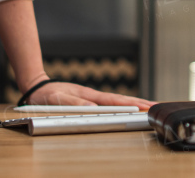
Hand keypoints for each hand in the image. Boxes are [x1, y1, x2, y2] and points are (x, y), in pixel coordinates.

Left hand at [25, 79, 154, 110]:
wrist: (38, 87)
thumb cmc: (47, 95)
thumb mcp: (58, 99)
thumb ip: (75, 103)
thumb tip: (94, 106)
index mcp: (89, 96)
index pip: (114, 101)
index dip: (130, 105)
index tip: (144, 107)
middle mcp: (94, 95)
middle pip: (122, 99)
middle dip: (140, 102)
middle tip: (156, 106)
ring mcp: (94, 97)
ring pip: (119, 100)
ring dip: (136, 103)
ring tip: (150, 106)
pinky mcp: (91, 100)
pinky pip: (112, 103)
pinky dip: (125, 104)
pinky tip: (130, 108)